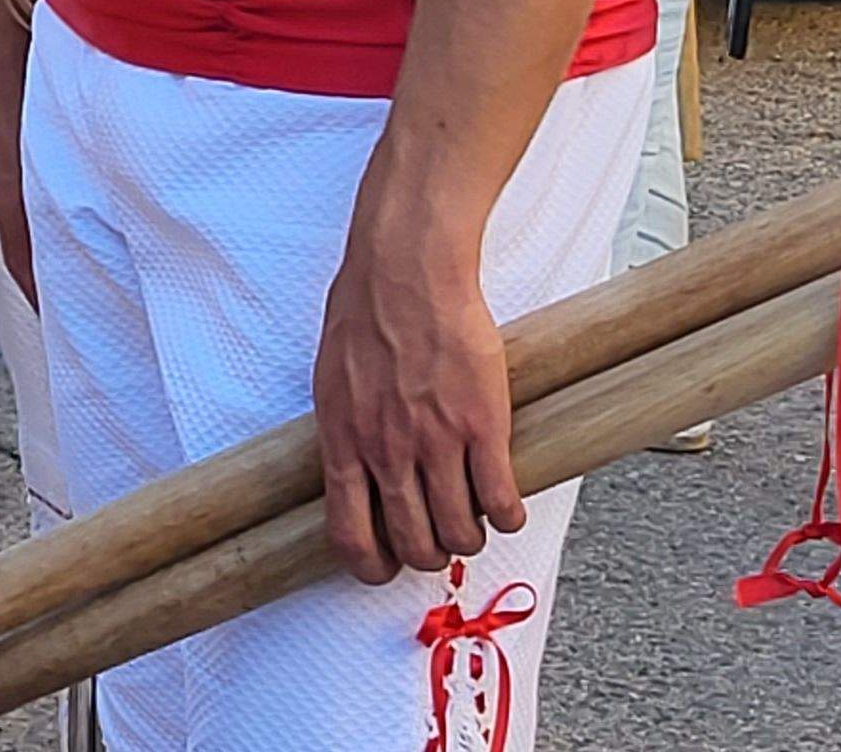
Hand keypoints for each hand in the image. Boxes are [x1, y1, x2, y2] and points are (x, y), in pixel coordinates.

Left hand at [312, 188, 520, 586]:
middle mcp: (387, 452)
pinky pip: (502, 502)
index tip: (387, 568)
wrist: (406, 272)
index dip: (371, 566)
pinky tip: (507, 504)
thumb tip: (354, 474)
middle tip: (440, 538)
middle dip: (429, 555)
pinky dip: (508, 516)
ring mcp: (435, 442)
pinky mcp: (482, 427)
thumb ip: (344, 432)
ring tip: (474, 518)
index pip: (350, 535)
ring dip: (471, 538)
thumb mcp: (332, 382)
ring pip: (460, 532)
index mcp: (343, 442)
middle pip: (414, 545)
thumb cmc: (364, 316)